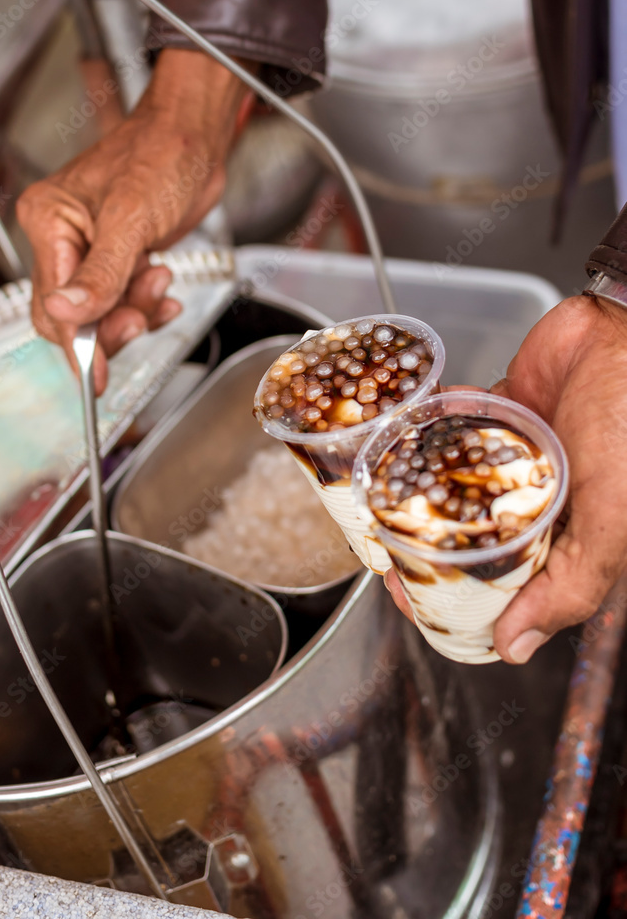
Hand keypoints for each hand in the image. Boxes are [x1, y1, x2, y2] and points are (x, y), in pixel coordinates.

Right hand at [17, 49, 252, 393]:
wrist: (198, 137)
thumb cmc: (162, 154)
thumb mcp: (131, 219)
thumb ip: (101, 274)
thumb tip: (67, 314)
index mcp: (48, 221)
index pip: (52, 303)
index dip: (77, 343)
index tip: (95, 375)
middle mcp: (62, 238)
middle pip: (72, 315)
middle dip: (109, 327)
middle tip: (140, 320)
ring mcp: (90, 249)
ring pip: (102, 312)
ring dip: (135, 312)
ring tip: (159, 284)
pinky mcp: (118, 257)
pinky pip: (124, 301)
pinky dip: (146, 306)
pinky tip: (164, 295)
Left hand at [386, 295, 626, 662]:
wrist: (626, 329)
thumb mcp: (610, 519)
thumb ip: (568, 585)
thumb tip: (514, 649)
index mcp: (571, 537)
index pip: (507, 585)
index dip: (456, 597)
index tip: (409, 595)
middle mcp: (542, 500)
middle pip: (473, 536)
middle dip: (426, 544)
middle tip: (380, 546)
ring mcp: (521, 454)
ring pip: (458, 480)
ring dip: (422, 486)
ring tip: (377, 494)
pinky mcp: (506, 411)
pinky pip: (459, 425)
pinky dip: (436, 425)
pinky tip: (410, 431)